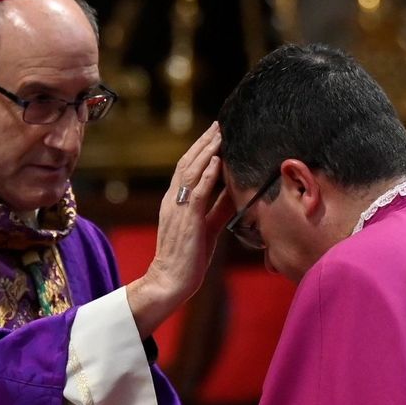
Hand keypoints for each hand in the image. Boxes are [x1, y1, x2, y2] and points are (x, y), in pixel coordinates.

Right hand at [126, 123, 231, 337]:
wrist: (169, 281)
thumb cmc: (188, 257)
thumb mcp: (208, 227)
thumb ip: (218, 208)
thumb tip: (235, 192)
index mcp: (177, 202)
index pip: (188, 168)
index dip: (202, 150)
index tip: (216, 133)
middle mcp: (174, 200)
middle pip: (188, 163)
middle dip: (205, 143)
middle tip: (219, 124)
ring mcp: (178, 208)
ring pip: (191, 172)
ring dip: (207, 151)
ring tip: (220, 134)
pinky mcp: (186, 220)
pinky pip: (197, 192)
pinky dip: (207, 175)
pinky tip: (217, 161)